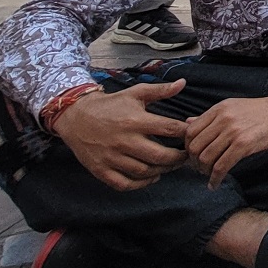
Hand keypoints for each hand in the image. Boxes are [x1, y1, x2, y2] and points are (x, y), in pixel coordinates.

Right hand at [51, 79, 190, 191]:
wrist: (76, 116)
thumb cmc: (110, 105)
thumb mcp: (135, 94)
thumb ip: (160, 90)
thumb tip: (183, 83)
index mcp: (135, 120)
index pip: (169, 129)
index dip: (185, 134)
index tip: (192, 135)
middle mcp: (124, 140)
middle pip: (160, 156)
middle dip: (178, 158)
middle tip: (185, 156)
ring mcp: (112, 157)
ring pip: (145, 172)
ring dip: (162, 170)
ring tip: (170, 165)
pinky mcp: (101, 170)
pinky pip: (125, 184)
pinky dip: (141, 184)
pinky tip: (151, 176)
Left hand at [186, 93, 267, 188]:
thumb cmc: (263, 110)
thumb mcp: (234, 107)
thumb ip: (211, 116)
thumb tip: (188, 122)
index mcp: (218, 109)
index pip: (190, 131)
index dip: (188, 148)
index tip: (194, 158)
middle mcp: (223, 118)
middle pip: (195, 146)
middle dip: (194, 163)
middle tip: (201, 170)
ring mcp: (233, 130)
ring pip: (206, 158)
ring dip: (204, 172)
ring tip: (210, 176)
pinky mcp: (245, 143)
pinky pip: (221, 166)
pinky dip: (215, 178)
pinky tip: (216, 183)